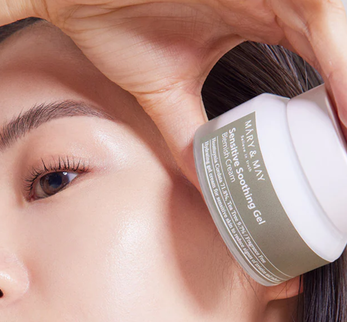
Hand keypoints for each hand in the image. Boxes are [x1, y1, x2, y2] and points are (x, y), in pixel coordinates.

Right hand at [29, 0, 346, 188]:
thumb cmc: (117, 21)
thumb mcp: (164, 91)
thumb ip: (190, 134)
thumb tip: (204, 182)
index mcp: (264, 18)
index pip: (322, 68)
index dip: (335, 114)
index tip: (332, 159)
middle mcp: (279, 0)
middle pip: (340, 55)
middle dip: (342, 111)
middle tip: (341, 165)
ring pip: (340, 33)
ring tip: (343, 147)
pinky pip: (323, 11)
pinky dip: (340, 65)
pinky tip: (340, 107)